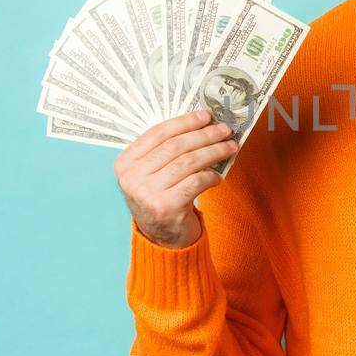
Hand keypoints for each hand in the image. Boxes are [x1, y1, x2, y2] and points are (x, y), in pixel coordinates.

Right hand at [114, 109, 239, 248]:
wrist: (162, 239)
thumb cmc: (162, 198)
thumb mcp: (155, 173)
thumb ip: (169, 150)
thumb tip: (202, 123)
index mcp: (125, 163)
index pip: (158, 133)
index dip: (184, 122)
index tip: (206, 116)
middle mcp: (131, 178)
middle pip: (175, 146)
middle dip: (204, 135)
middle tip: (224, 130)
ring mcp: (146, 193)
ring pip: (188, 162)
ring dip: (213, 152)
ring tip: (230, 147)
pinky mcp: (165, 207)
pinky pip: (195, 182)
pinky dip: (211, 176)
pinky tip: (218, 177)